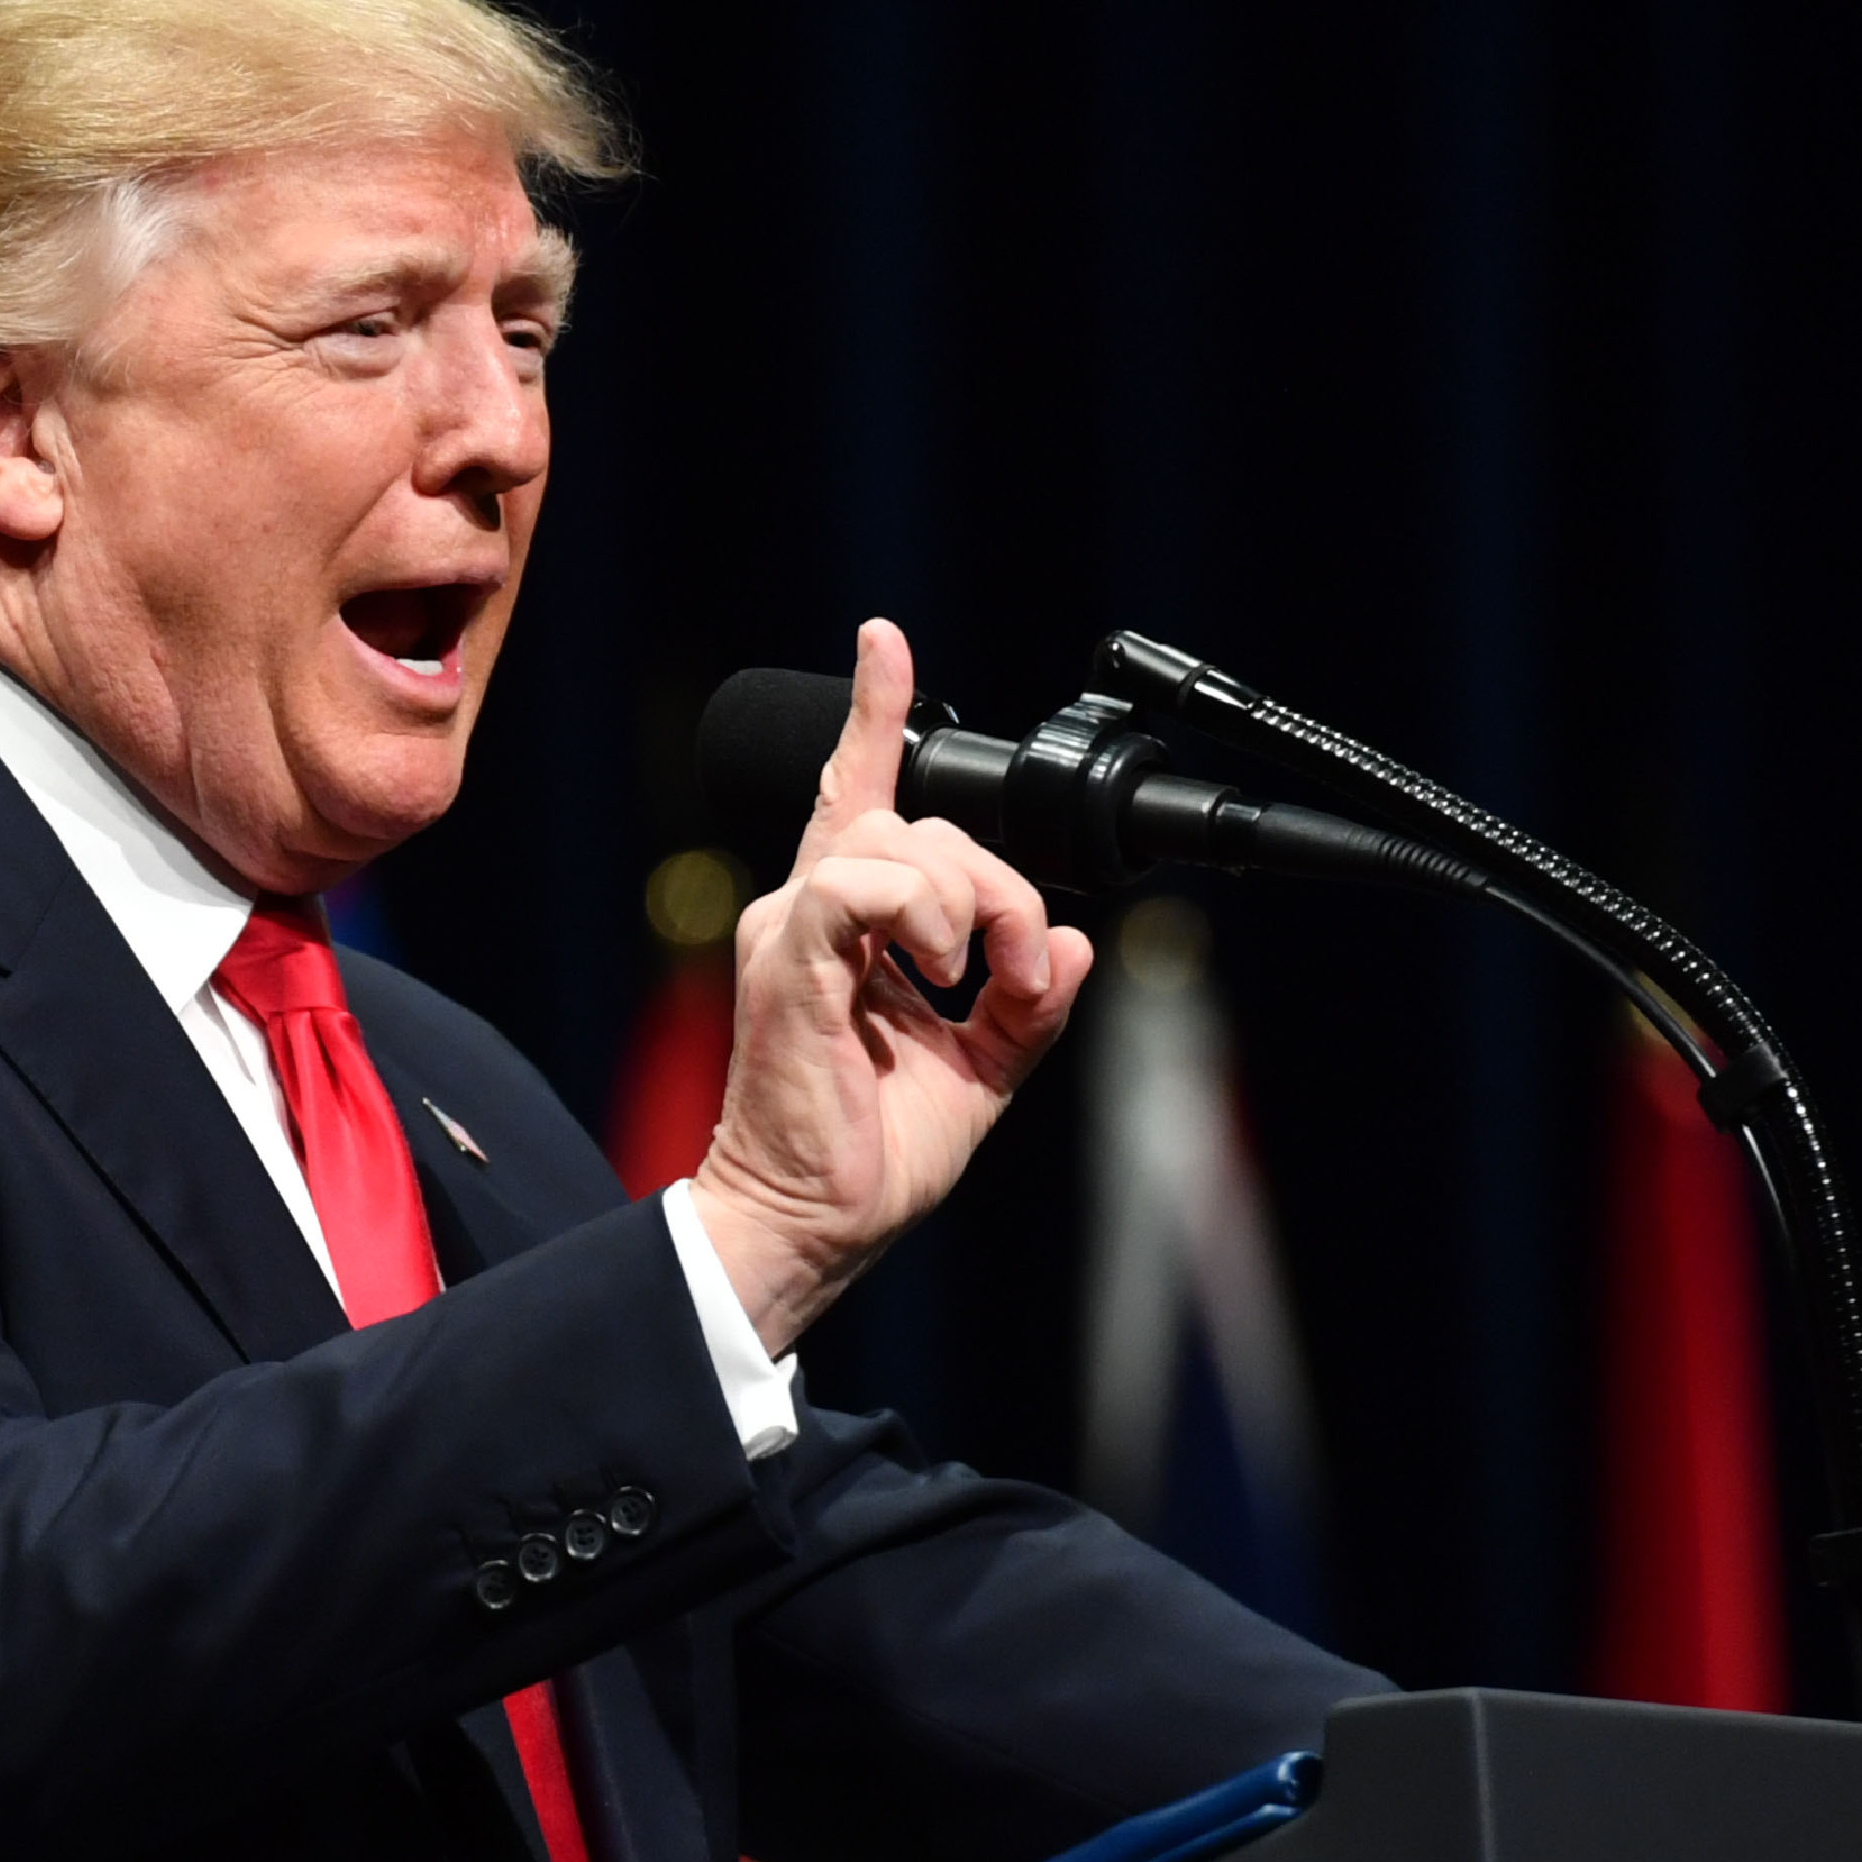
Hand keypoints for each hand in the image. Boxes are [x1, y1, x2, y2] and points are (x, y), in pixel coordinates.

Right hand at [687, 620, 1090, 1356]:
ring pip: (906, 841)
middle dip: (1003, 890)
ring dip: (974, 906)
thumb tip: (1072, 947)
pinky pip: (867, 882)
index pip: (858, 794)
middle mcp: (809, 911)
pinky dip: (926, 916)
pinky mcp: (789, 953)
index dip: (874, 713)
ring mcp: (792, 927)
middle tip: (1020, 977)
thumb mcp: (982, 1069)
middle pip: (927, 824)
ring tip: (974, 981)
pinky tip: (938, 973)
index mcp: (846, 929)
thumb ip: (1025, 1004)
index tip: (884, 640)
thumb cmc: (872, 1156)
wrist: (816, 1221)